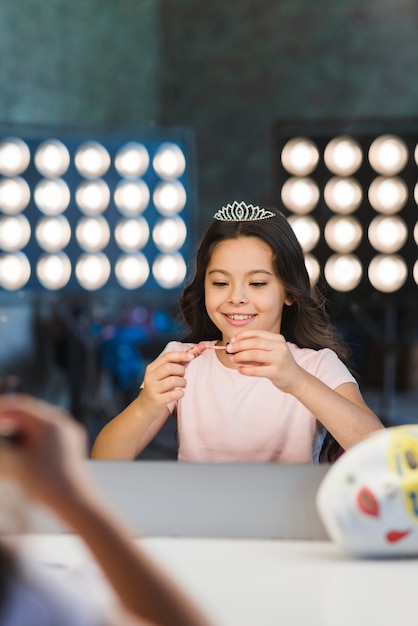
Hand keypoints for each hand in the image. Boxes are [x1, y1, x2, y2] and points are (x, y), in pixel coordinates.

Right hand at [0, 394, 89, 508]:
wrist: (78, 504)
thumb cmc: (48, 485)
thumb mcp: (17, 466)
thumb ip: (2, 451)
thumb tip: (0, 448)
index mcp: (51, 422)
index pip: (19, 407)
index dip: (0, 410)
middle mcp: (63, 423)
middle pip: (29, 414)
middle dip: (9, 421)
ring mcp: (69, 434)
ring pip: (38, 425)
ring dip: (20, 431)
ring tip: (7, 442)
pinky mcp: (71, 446)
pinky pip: (48, 436)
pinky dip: (31, 440)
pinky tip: (21, 450)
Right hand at [138, 350, 193, 419]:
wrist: (146, 408)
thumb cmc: (158, 389)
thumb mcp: (162, 375)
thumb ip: (174, 365)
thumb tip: (190, 355)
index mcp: (152, 368)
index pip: (167, 357)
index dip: (180, 355)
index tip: (192, 356)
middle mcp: (150, 377)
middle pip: (169, 367)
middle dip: (181, 371)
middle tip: (182, 377)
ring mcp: (153, 389)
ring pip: (173, 380)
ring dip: (183, 382)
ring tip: (182, 385)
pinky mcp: (157, 400)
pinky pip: (173, 394)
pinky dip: (180, 393)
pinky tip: (179, 393)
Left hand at [226, 330, 302, 392]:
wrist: (296, 380)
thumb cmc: (280, 364)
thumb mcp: (270, 353)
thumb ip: (255, 349)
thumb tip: (235, 348)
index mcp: (277, 339)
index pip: (257, 333)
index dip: (242, 335)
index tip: (233, 339)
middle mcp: (279, 347)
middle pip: (254, 342)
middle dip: (238, 345)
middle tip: (229, 349)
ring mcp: (279, 359)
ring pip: (254, 354)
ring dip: (240, 356)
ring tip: (232, 358)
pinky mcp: (276, 372)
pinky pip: (256, 370)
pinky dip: (245, 370)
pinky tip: (240, 369)